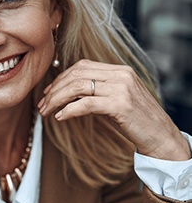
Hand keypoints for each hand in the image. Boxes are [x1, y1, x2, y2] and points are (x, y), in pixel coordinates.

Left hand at [38, 60, 190, 160]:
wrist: (161, 137)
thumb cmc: (138, 121)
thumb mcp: (118, 100)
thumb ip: (99, 91)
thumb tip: (70, 94)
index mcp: (120, 70)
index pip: (82, 66)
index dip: (61, 78)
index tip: (48, 92)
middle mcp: (121, 75)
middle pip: (77, 74)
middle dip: (55, 90)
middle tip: (42, 105)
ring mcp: (121, 88)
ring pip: (78, 87)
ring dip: (57, 100)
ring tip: (46, 112)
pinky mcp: (120, 105)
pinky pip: (86, 103)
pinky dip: (69, 110)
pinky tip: (60, 117)